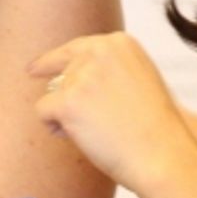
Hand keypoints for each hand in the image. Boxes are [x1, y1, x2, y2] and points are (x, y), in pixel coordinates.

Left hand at [30, 32, 196, 194]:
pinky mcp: (67, 100)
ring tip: (95, 131)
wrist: (162, 154)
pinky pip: (42, 111)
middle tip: (66, 110)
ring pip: (51, 92)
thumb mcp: (140, 79)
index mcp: (120, 42)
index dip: (54, 61)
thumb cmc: (155, 127)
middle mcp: (100, 50)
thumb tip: (71, 74)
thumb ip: (111, 68)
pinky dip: (54, 127)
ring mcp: (83, 74)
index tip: (34, 69)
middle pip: (61, 70)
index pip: (77, 48)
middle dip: (63, 94)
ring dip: (65, 114)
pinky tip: (77, 137)